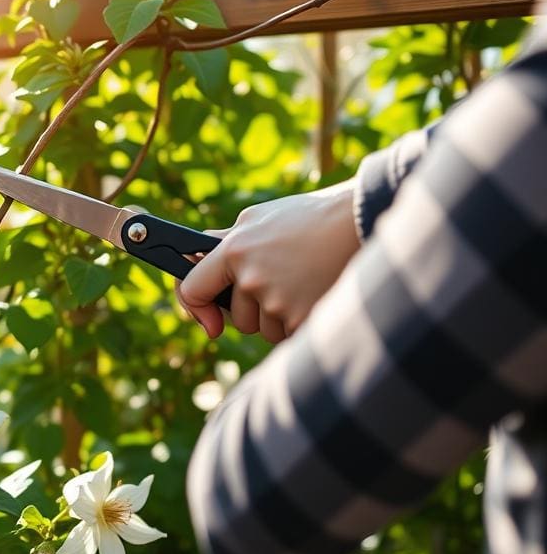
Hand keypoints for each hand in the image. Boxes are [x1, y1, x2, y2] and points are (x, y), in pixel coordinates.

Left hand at [177, 179, 360, 340]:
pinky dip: (300, 322)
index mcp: (234, 251)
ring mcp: (278, 302)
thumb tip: (195, 258)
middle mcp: (252, 279)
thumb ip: (225, 243)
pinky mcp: (303, 319)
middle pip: (238, 319)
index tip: (208, 320)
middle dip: (254, 308)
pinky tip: (315, 293)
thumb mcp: (257, 219)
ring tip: (303, 282)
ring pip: (265, 330)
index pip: (193, 289)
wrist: (358, 221)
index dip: (195, 308)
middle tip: (281, 279)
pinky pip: (289, 335)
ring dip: (278, 316)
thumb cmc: (306, 218)